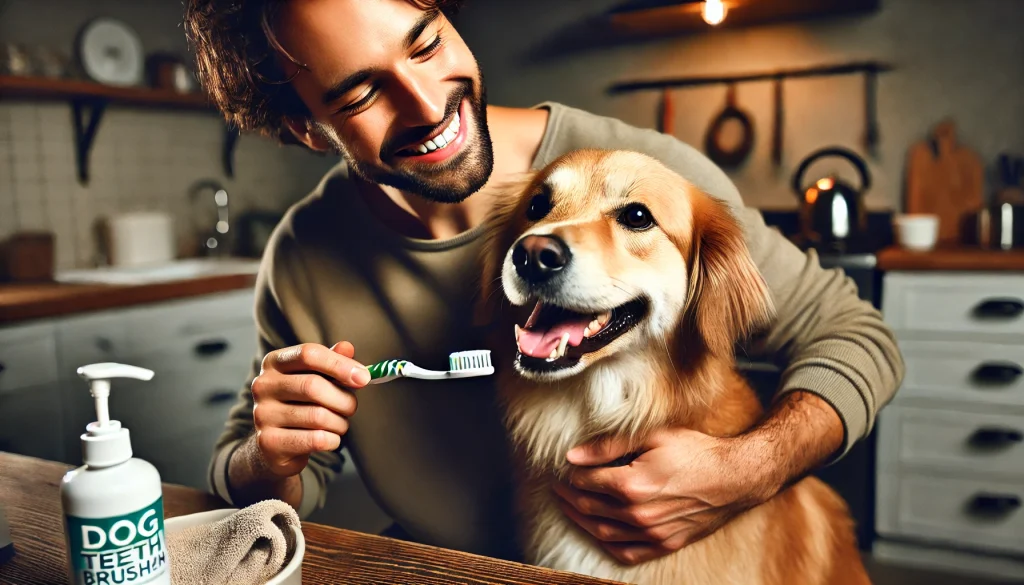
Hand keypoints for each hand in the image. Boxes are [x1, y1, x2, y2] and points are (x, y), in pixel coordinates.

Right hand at [248, 341, 369, 477]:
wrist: (276, 446)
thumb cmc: (301, 405)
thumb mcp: (316, 378)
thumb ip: (332, 361)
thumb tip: (347, 347)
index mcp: (274, 362)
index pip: (308, 354)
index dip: (339, 364)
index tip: (364, 377)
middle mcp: (262, 385)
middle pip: (313, 386)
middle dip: (343, 399)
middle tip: (351, 407)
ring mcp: (262, 414)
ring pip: (317, 416)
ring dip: (339, 423)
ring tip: (339, 424)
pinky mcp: (269, 442)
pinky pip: (315, 439)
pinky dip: (332, 440)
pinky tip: (329, 439)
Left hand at [553, 428, 773, 564]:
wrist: (735, 478)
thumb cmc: (696, 451)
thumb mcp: (653, 435)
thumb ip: (609, 444)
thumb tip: (573, 455)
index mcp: (632, 485)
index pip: (586, 481)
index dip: (570, 474)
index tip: (563, 466)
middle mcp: (639, 514)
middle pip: (590, 507)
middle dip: (569, 496)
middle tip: (558, 485)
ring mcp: (653, 533)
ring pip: (602, 532)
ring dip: (580, 519)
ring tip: (570, 505)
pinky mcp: (665, 544)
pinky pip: (626, 552)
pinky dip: (606, 543)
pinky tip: (598, 531)